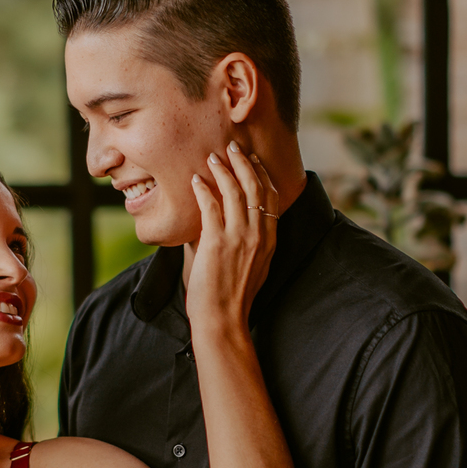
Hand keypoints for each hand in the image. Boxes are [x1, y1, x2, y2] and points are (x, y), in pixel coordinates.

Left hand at [187, 143, 278, 340]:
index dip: (261, 174)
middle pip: (256, 186)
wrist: (223, 319)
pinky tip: (195, 181)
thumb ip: (248, 243)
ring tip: (213, 157)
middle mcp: (258, 234)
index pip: (270, 196)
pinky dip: (203, 189)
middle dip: (244, 163)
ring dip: (223, 170)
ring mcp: (239, 237)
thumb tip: (230, 225)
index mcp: (270, 239)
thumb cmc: (233, 298)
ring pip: (235, 191)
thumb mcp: (253, 267)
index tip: (252, 160)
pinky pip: (211, 206)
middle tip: (232, 148)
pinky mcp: (217, 241)